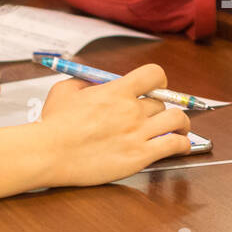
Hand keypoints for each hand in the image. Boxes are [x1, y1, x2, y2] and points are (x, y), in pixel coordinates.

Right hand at [36, 63, 191, 185]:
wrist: (48, 153)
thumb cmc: (53, 125)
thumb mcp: (64, 91)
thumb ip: (84, 84)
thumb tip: (94, 85)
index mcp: (116, 90)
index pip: (154, 75)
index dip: (159, 81)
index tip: (158, 89)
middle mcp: (131, 109)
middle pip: (162, 103)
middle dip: (160, 109)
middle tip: (155, 117)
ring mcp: (137, 133)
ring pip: (177, 120)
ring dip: (182, 123)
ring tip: (180, 128)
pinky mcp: (140, 156)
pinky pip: (174, 145)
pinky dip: (182, 144)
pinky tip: (181, 145)